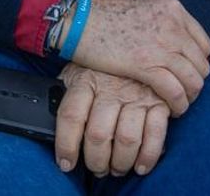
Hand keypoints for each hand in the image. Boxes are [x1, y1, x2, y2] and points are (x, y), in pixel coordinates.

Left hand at [54, 65, 169, 176]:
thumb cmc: (101, 64)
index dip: (66, 145)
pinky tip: (140, 166)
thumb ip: (68, 90)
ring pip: (126, 139)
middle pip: (98, 134)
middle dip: (96, 160)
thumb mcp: (78, 69)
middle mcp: (110, 89)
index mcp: (85, 80)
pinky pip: (155, 134)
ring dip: (120, 162)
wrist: (137, 39)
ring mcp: (136, 95)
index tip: (65, 163)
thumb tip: (49, 114)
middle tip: (97, 169)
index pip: (70, 116)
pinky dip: (148, 156)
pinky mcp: (160, 102)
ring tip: (116, 168)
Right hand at [71, 0, 209, 115]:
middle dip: (195, 79)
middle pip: (201, 64)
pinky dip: (178, 104)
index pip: (203, 42)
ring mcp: (160, 47)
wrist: (71, 15)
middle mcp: (173, 26)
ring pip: (193, 80)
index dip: (198, 59)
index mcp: (173, 7)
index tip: (185, 68)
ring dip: (189, 95)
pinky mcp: (145, 66)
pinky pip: (175, 92)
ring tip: (179, 102)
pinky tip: (171, 109)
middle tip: (182, 88)